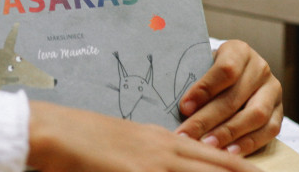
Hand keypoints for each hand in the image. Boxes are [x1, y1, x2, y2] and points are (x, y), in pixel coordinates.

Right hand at [27, 100, 258, 171]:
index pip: (216, 158)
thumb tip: (178, 155)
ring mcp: (152, 165)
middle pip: (219, 167)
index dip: (243, 170)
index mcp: (166, 141)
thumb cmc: (85, 139)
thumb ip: (157, 152)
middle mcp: (166, 152)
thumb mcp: (130, 143)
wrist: (55, 131)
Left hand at [175, 40, 282, 156]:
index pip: (225, 70)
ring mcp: (273, 90)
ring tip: (206, 146)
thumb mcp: (204, 66)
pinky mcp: (279, 112)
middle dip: (208, 119)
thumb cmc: (213, 73)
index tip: (184, 107)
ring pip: (255, 115)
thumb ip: (194, 81)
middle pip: (235, 97)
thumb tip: (179, 109)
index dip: (204, 89)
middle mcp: (260, 68)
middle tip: (187, 135)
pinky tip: (228, 152)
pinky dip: (248, 143)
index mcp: (240, 51)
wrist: (237, 75)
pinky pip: (268, 131)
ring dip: (228, 133)